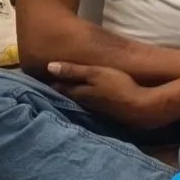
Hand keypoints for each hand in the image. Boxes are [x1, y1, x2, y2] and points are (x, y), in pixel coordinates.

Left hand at [46, 60, 168, 129]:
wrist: (140, 107)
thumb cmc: (118, 85)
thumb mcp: (95, 74)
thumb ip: (73, 71)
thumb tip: (49, 67)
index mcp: (79, 92)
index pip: (60, 87)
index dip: (51, 82)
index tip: (39, 77)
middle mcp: (84, 103)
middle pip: (68, 96)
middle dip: (59, 90)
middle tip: (48, 84)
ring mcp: (96, 109)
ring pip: (78, 102)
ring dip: (71, 96)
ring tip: (63, 91)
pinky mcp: (107, 112)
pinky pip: (90, 105)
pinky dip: (84, 101)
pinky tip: (86, 100)